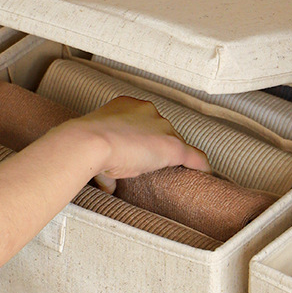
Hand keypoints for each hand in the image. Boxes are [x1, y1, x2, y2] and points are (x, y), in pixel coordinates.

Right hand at [68, 96, 210, 192]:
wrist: (89, 142)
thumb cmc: (85, 146)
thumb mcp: (96, 149)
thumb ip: (106, 166)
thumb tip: (108, 186)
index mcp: (127, 105)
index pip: (145, 122)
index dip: (144, 138)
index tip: (141, 150)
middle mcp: (148, 111)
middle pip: (162, 130)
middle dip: (157, 146)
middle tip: (150, 164)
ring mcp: (162, 127)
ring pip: (174, 142)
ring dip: (171, 156)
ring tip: (171, 172)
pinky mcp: (173, 146)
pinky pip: (194, 156)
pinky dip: (200, 165)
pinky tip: (205, 175)